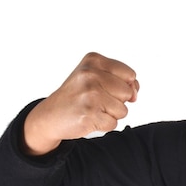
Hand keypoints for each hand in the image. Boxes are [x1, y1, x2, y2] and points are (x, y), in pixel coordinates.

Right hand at [23, 52, 138, 154]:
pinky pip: (113, 123)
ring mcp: (90, 94)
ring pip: (123, 110)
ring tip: (92, 109)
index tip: (106, 88)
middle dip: (116, 100)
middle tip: (95, 100)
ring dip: (110, 114)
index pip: (130, 75)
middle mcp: (90, 74)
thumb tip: (135, 94)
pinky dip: (103, 125)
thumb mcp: (97, 78)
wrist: (50, 115)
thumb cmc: (78, 95)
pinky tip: (89, 118)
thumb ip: (123, 81)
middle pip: (127, 93)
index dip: (124, 86)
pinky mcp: (89, 114)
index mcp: (94, 60)